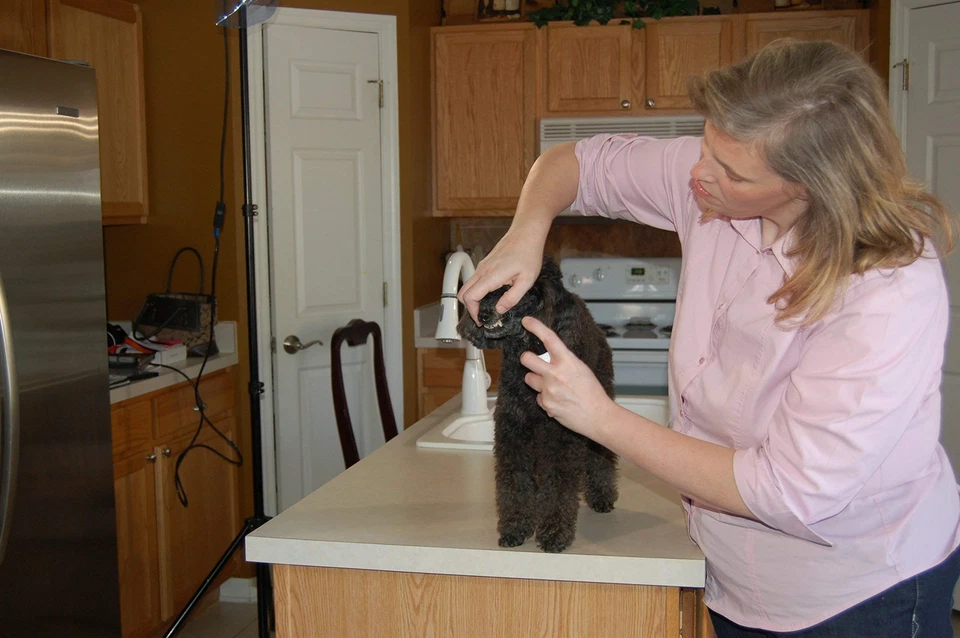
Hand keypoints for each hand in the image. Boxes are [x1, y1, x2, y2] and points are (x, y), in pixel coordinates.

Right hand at [457, 234, 542, 323]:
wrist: (526, 233)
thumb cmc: (528, 254)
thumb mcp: (527, 281)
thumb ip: (512, 297)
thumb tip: (499, 309)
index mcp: (491, 276)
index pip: (470, 298)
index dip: (473, 312)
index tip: (481, 321)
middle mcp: (482, 271)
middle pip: (462, 294)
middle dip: (469, 308)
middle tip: (482, 316)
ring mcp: (482, 266)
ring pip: (467, 287)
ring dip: (472, 299)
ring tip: (486, 307)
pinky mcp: (484, 264)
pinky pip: (474, 280)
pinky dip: (476, 291)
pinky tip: (490, 294)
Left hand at [519, 316, 615, 439]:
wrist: (598, 416)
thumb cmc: (592, 392)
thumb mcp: (581, 369)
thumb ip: (564, 362)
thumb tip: (550, 357)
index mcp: (567, 361)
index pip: (549, 339)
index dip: (536, 327)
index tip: (527, 321)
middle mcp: (555, 374)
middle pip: (526, 359)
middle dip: (526, 358)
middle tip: (531, 360)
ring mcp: (548, 390)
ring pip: (529, 379)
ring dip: (537, 380)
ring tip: (552, 386)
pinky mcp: (545, 405)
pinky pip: (538, 397)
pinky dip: (545, 398)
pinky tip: (558, 400)